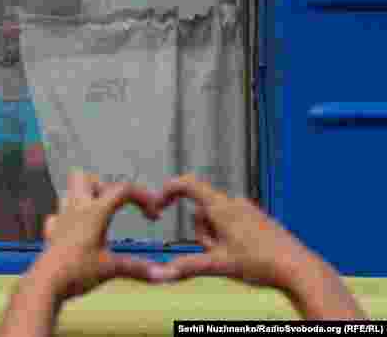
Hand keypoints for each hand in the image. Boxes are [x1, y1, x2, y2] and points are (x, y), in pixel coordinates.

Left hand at [39, 171, 160, 300]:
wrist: (46, 283)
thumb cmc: (77, 272)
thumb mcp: (111, 269)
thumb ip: (137, 269)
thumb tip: (163, 275)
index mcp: (94, 212)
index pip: (122, 189)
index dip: (142, 196)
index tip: (152, 215)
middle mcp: (75, 209)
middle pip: (85, 177)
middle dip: (104, 186)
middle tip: (117, 208)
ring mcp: (61, 218)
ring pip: (69, 191)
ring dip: (85, 198)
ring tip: (100, 217)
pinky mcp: (52, 232)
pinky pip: (58, 214)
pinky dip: (69, 218)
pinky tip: (78, 233)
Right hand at [151, 174, 364, 318]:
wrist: (299, 269)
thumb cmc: (260, 264)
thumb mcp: (219, 265)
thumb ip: (187, 266)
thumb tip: (159, 273)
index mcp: (221, 207)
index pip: (188, 185)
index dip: (169, 190)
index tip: (159, 206)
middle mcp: (234, 202)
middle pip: (202, 211)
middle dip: (202, 233)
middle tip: (216, 255)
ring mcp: (248, 209)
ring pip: (217, 219)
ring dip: (216, 237)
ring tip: (233, 257)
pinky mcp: (259, 218)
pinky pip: (233, 223)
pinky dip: (229, 237)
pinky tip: (246, 254)